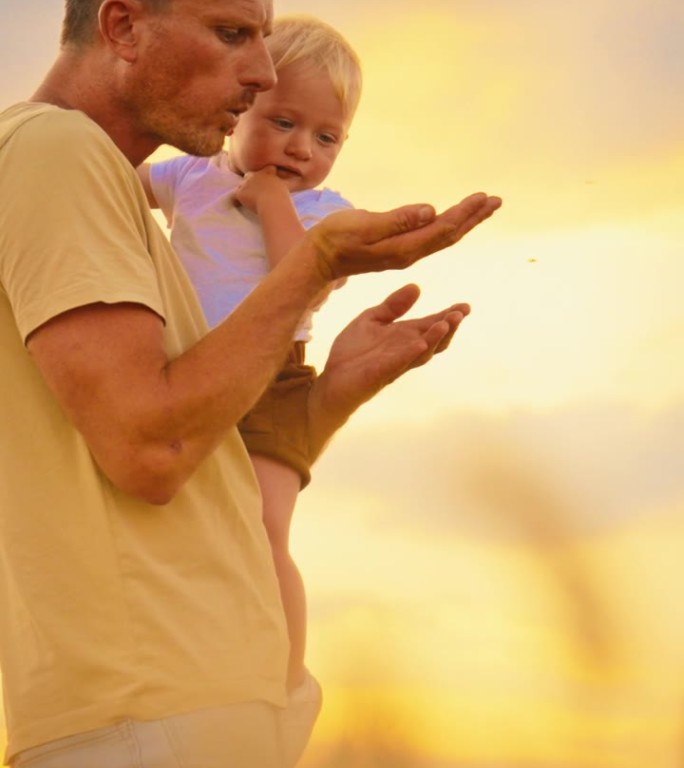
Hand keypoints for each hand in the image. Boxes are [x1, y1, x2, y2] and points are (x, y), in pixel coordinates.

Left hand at [231, 166, 287, 212]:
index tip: (265, 182)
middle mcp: (256, 174)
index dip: (264, 176)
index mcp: (268, 172)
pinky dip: (237, 201)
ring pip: (242, 186)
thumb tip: (307, 186)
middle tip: (253, 192)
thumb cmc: (283, 198)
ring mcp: (246, 183)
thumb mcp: (290, 188)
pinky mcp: (240, 192)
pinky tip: (239, 205)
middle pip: (249, 176)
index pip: (265, 170)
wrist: (272, 202)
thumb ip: (292, 185)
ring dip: (244, 191)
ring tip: (247, 200)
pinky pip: (236, 197)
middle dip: (250, 182)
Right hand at [304, 192, 501, 280]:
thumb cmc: (335, 238)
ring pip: (442, 237)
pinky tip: (453, 219)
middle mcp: (409, 254)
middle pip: (449, 235)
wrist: (318, 259)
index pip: (443, 228)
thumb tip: (431, 211)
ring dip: (464, 221)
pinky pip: (430, 237)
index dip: (466, 212)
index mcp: (404, 248)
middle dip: (473, 217)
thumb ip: (397, 220)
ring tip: (483, 206)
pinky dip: (447, 225)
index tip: (485, 197)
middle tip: (496, 200)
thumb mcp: (364, 225)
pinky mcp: (398, 250)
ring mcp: (404, 253)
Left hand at [308, 284, 469, 458]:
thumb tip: (417, 286)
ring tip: (445, 324)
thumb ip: (392, 306)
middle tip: (460, 313)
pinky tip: (420, 344)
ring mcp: (394, 364)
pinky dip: (409, 354)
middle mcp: (404, 351)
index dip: (448, 316)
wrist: (331, 380)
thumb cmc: (352, 353)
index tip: (465, 306)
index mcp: (403, 337)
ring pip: (421, 353)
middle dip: (448, 327)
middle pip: (433, 341)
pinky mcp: (378, 375)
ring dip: (434, 339)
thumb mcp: (371, 320)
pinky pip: (397, 364)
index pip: (430, 325)